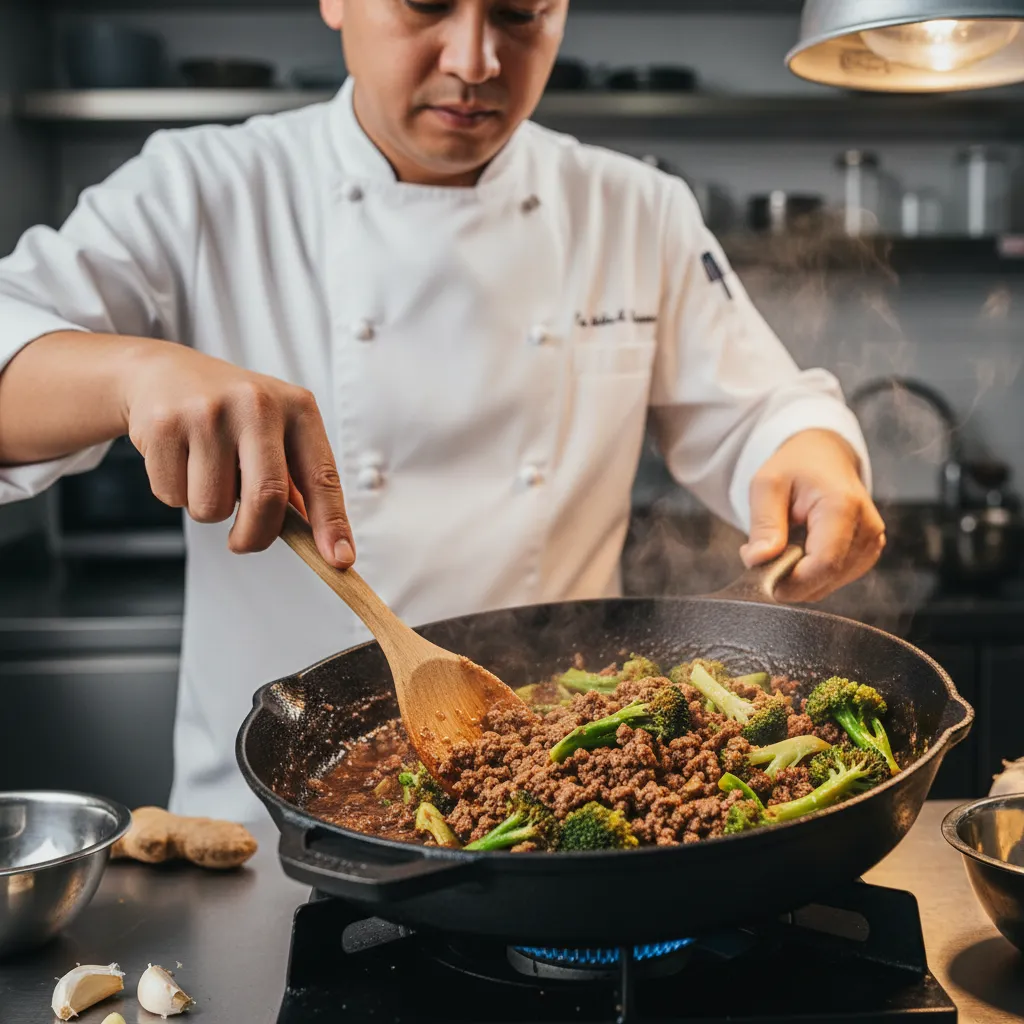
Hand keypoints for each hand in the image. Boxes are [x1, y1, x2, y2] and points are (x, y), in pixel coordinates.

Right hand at [121, 341, 354, 566]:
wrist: (165, 374)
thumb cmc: (232, 413)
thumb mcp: (276, 432)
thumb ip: (296, 483)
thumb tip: (321, 544)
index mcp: (297, 408)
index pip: (322, 476)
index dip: (331, 523)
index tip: (339, 560)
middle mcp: (258, 404)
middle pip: (266, 498)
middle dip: (255, 536)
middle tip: (244, 541)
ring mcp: (209, 412)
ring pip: (213, 506)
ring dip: (209, 510)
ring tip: (207, 475)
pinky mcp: (165, 424)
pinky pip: (173, 496)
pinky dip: (176, 495)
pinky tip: (180, 461)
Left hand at [739, 429, 884, 602]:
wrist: (823, 457)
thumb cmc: (795, 468)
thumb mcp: (767, 485)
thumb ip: (763, 524)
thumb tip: (758, 560)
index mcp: (843, 506)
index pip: (823, 564)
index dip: (790, 581)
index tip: (760, 576)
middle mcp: (866, 528)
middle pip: (826, 578)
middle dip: (788, 578)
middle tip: (761, 555)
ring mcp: (871, 543)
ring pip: (828, 584)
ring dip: (798, 576)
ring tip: (782, 543)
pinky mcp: (867, 553)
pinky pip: (833, 579)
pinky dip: (810, 574)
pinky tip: (798, 549)